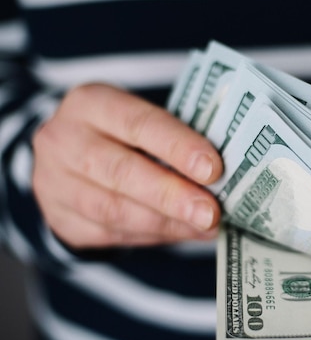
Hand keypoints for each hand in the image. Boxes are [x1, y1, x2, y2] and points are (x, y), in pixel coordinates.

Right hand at [32, 83, 222, 248]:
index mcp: (91, 103)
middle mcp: (64, 139)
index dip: (178, 146)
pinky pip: (111, 234)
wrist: (67, 157)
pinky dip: (153, 236)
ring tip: (205, 226)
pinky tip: (183, 233)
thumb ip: (175, 139)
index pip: (138, 123)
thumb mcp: (139, 120)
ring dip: (166, 222)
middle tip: (211, 212)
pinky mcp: (60, 218)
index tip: (214, 169)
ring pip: (113, 210)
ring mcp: (55, 182)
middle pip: (121, 171)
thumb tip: (225, 176)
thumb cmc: (122, 134)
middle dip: (172, 195)